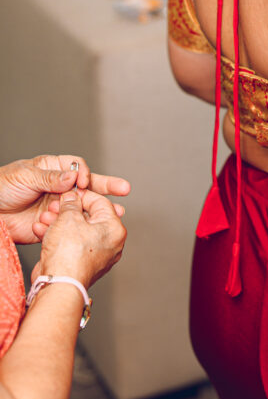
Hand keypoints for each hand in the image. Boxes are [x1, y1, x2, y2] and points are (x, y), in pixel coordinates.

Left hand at [0, 155, 129, 243]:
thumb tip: (73, 176)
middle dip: (106, 186)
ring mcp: (56, 206)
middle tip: (124, 189)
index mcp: (53, 169)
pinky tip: (90, 229)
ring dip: (99, 210)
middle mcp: (58, 187)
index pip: (77, 168)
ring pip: (83, 207)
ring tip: (117, 213)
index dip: (84, 174)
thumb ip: (50, 178)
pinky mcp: (51, 225)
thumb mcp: (25, 177)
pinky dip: (79, 227)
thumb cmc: (1, 186)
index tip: (83, 183)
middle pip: (87, 186)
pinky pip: (68, 226)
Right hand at [32, 189, 126, 289]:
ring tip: (45, 218)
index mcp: (115, 229)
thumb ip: (71, 203)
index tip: (69, 193)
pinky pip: (71, 245)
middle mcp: (110, 244)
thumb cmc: (69, 255)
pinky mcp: (81, 266)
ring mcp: (96, 256)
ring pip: (77, 232)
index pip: (101, 202)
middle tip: (55, 206)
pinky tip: (42, 231)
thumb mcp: (68, 217)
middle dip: (68, 211)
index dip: (82, 194)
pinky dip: (58, 238)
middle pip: (88, 218)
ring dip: (59, 223)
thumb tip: (71, 197)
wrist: (58, 285)